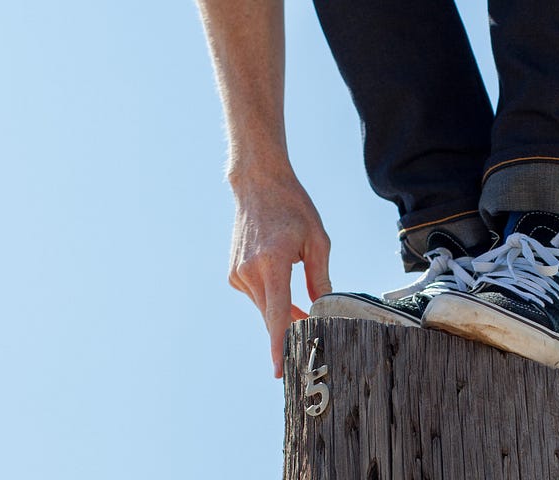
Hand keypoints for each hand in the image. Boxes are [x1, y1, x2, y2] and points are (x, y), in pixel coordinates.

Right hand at [227, 170, 332, 378]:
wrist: (258, 185)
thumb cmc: (293, 208)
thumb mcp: (317, 240)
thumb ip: (320, 278)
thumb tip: (325, 309)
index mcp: (272, 262)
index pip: (277, 313)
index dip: (279, 344)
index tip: (278, 370)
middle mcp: (250, 272)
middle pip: (273, 316)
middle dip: (291, 327)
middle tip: (311, 334)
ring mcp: (238, 274)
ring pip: (265, 309)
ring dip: (283, 310)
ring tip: (299, 295)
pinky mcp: (233, 275)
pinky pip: (257, 297)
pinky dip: (271, 296)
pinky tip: (278, 272)